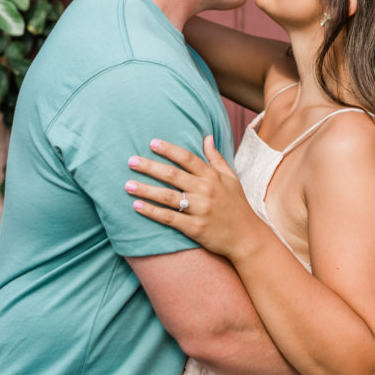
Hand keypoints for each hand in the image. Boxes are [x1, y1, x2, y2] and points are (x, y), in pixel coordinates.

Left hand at [125, 137, 262, 259]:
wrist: (246, 237)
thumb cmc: (237, 205)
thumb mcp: (230, 178)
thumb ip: (216, 158)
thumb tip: (206, 137)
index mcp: (212, 176)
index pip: (187, 158)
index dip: (169, 150)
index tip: (152, 143)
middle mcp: (205, 190)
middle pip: (173, 175)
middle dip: (150, 167)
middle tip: (131, 161)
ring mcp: (200, 210)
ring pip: (168, 196)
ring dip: (146, 189)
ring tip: (127, 184)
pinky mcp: (195, 228)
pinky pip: (169, 218)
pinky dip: (152, 212)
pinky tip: (137, 206)